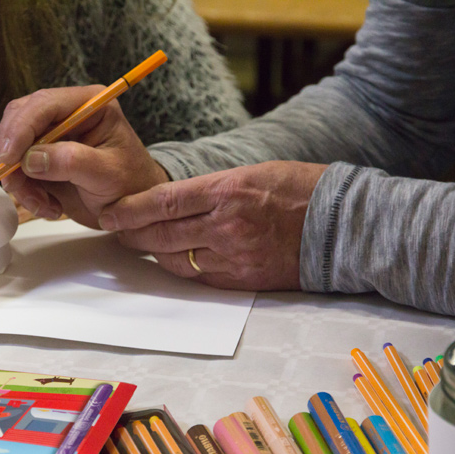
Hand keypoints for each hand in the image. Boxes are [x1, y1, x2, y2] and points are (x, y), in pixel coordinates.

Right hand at [0, 86, 168, 228]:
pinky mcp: (43, 158)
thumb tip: (31, 159)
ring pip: (14, 147)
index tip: (8, 159)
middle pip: (20, 119)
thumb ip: (72, 162)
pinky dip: (26, 191)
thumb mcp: (107, 174)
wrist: (136, 210)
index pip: (44, 104)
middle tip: (15, 184)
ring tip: (43, 204)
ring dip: (19, 179)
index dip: (20, 129)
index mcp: (89, 104)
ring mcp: (53, 136)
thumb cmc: (131, 185)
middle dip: (12, 154)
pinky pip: (18, 170)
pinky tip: (49, 206)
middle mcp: (67, 114)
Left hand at [99, 161, 327, 289]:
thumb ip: (210, 188)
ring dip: (153, 252)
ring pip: (175, 260)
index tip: (110, 212)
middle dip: (132, 233)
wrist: (344, 226)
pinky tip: (174, 258)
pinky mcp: (242, 280)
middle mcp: (226, 225)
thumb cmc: (300, 190)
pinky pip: (198, 277)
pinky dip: (182, 267)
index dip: (130, 209)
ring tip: (142, 243)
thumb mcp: (252, 173)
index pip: (163, 201)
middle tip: (117, 229)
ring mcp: (234, 256)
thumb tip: (172, 200)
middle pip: (161, 234)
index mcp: (228, 190)